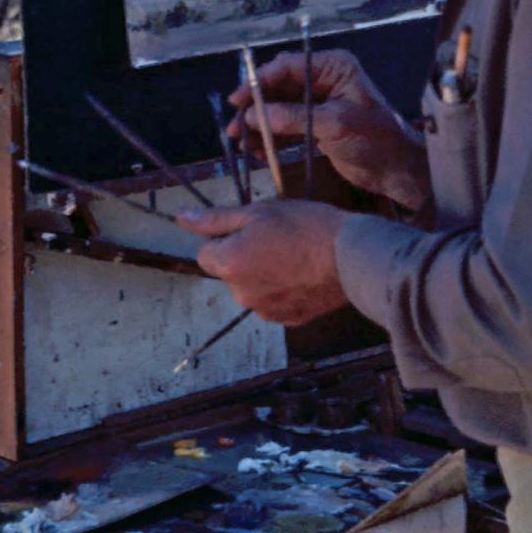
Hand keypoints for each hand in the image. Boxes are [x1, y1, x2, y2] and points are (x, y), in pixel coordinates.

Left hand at [179, 200, 348, 324]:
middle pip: (230, 272)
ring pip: (252, 287)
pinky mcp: (288, 320)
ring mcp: (265, 311)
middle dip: (245, 257)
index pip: (206, 253)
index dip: (226, 238)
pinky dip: (283, 290)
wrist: (351, 256)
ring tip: (296, 256)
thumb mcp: (258, 212)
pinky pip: (274, 302)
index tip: (254, 229)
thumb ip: (215, 219)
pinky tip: (304, 274)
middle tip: (278, 239)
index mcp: (228, 264)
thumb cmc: (304, 226)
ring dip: (264, 274)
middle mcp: (240, 294)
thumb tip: (180, 219)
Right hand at [230, 47, 429, 211]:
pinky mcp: (316, 125)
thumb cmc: (375, 139)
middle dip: (255, 108)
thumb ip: (293, 117)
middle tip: (235, 129)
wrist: (396, 170)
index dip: (259, 82)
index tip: (238, 101)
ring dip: (260, 126)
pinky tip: (260, 154)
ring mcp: (318, 102)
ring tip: (244, 146)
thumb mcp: (334, 124)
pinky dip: (272, 139)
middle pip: (278, 87)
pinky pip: (286, 126)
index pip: (288, 67)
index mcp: (333, 67)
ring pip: (278, 108)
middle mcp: (324, 80)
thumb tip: (253, 116)